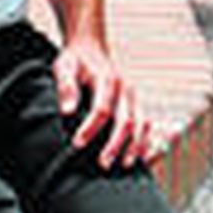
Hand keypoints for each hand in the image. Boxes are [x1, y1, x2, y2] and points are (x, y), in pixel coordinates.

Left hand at [52, 36, 151, 169]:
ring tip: (125, 166)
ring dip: (135, 146)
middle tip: (103, 163)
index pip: (101, 108)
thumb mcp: (64, 67)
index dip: (90, 128)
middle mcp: (125, 88)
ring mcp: (134, 96)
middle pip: (126, 120)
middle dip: (115, 144)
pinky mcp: (137, 103)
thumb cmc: (75, 60)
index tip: (77, 143)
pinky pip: (147, 125)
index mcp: (107, 79)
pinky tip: (141, 159)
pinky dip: (146, 142)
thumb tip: (68, 112)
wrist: (90, 46)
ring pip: (142, 124)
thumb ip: (66, 87)